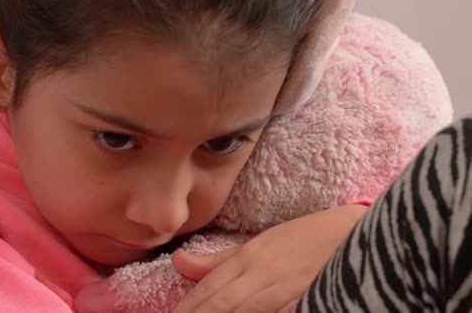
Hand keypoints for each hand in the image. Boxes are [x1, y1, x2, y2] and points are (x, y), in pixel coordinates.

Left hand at [171, 205, 366, 312]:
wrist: (364, 236)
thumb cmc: (307, 240)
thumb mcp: (261, 245)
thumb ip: (220, 260)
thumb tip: (178, 261)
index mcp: (250, 256)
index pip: (208, 289)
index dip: (186, 308)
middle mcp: (263, 272)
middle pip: (220, 304)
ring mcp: (287, 289)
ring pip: (243, 310)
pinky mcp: (311, 299)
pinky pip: (279, 312)